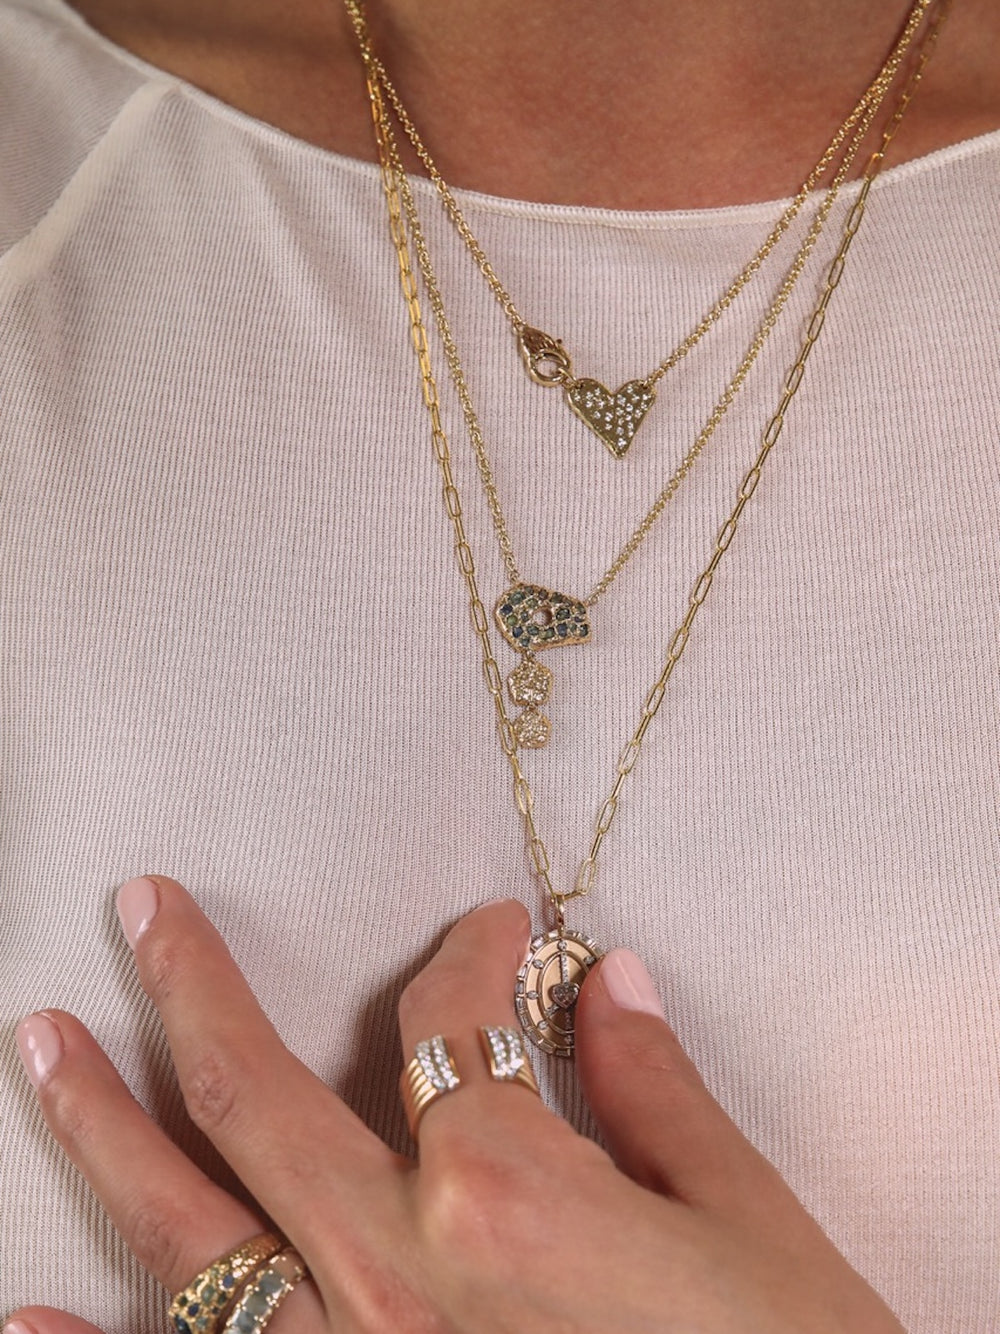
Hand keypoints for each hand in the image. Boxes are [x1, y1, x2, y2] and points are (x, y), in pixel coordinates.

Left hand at [10, 877, 902, 1332]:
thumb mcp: (750, 1230)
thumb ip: (660, 1092)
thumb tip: (610, 984)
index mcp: (502, 1197)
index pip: (451, 1021)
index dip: (477, 951)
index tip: (502, 929)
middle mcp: (394, 1274)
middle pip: (257, 1094)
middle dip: (192, 984)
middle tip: (141, 909)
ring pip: (189, 1229)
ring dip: (105, 1127)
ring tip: (44, 1043)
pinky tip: (26, 1315)